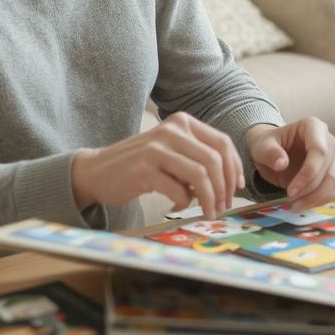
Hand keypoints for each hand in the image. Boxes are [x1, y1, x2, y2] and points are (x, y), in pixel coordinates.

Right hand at [71, 112, 243, 218]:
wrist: (98, 171)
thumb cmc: (142, 165)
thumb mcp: (172, 151)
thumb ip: (198, 157)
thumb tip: (231, 182)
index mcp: (183, 122)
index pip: (222, 143)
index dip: (235, 167)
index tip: (237, 188)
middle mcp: (171, 130)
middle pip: (214, 160)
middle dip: (224, 188)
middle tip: (223, 207)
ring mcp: (157, 149)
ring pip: (200, 176)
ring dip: (209, 199)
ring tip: (208, 212)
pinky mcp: (144, 169)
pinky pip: (178, 190)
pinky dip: (184, 202)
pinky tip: (178, 204)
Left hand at [246, 118, 334, 211]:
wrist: (273, 153)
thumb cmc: (268, 146)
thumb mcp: (262, 147)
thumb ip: (270, 153)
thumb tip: (281, 164)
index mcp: (313, 126)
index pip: (319, 150)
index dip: (308, 173)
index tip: (290, 191)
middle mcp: (328, 139)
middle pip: (328, 168)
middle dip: (310, 188)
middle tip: (290, 200)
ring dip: (316, 197)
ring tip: (295, 206)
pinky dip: (323, 199)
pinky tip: (305, 204)